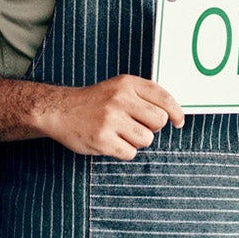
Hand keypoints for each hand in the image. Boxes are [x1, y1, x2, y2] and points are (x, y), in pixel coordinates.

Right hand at [39, 75, 185, 160]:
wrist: (60, 110)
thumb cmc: (95, 101)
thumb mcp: (118, 87)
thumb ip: (144, 96)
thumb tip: (173, 115)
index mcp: (127, 83)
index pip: (163, 98)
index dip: (176, 112)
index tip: (178, 122)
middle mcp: (120, 99)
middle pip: (158, 121)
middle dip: (152, 128)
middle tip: (137, 126)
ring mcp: (110, 119)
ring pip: (146, 140)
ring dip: (137, 141)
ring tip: (121, 134)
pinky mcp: (102, 139)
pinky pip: (130, 153)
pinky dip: (124, 151)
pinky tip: (111, 142)